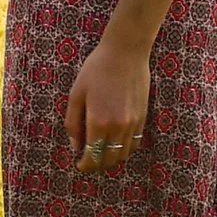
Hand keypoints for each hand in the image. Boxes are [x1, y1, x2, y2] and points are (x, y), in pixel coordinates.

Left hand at [66, 28, 151, 176]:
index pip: (93, 156)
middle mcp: (118, 127)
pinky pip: (135, 143)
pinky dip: (124, 149)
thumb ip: (73, 123)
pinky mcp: (143, 117)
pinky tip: (115, 143)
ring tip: (101, 153)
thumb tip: (75, 146)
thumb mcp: (76, 94)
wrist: (126, 52)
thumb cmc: (97, 69)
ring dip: (111, 159)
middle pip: (109, 160)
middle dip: (97, 165)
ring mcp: (133, 123)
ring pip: (123, 154)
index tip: (79, 164)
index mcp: (98, 122)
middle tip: (88, 161)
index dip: (85, 165)